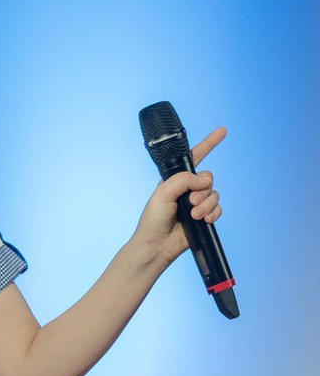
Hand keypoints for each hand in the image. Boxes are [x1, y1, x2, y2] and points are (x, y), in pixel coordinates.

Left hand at [133, 126, 226, 267]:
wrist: (157, 245)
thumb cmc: (153, 219)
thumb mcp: (163, 193)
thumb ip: (183, 180)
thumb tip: (205, 180)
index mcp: (176, 179)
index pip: (195, 156)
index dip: (209, 143)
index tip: (222, 131)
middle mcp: (188, 189)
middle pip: (208, 178)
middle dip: (202, 190)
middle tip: (190, 202)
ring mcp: (197, 203)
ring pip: (214, 194)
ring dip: (206, 204)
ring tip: (193, 215)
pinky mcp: (204, 217)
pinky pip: (218, 208)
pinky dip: (213, 213)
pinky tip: (204, 220)